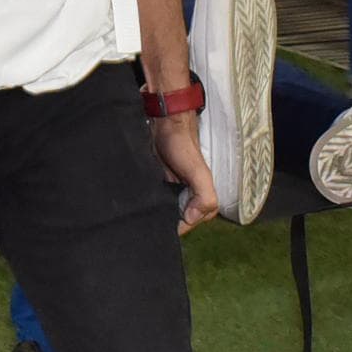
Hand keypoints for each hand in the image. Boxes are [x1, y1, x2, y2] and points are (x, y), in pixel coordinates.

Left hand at [153, 109, 217, 232]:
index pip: (191, 225)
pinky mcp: (162, 188)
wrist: (165, 126)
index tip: (167, 216)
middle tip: (156, 209)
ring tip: (150, 204)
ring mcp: (176, 194)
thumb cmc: (182, 145)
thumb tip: (192, 218)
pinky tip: (146, 200)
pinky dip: (151, 204)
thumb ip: (205, 196)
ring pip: (167, 213)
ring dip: (158, 213)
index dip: (179, 225)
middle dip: (167, 220)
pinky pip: (158, 203)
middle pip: (178, 221)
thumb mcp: (198, 172)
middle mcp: (192, 199)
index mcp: (205, 199)